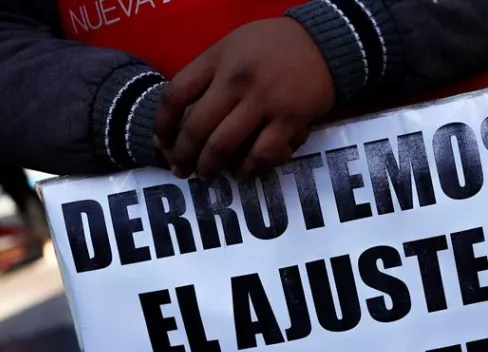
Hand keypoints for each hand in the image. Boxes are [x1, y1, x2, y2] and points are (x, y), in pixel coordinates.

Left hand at [155, 18, 335, 178]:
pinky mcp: (290, 119)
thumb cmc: (273, 46)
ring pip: (223, 146)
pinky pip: (261, 154)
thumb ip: (206, 74)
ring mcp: (264, 100)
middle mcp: (236, 79)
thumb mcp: (231, 46)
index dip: (162, 126)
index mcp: (217, 59)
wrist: (325, 41)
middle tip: (181, 169)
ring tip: (206, 173)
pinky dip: (247, 169)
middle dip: (183, 157)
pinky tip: (242, 172)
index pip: (175, 96)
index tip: (162, 143)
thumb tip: (178, 116)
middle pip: (196, 129)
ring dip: (209, 167)